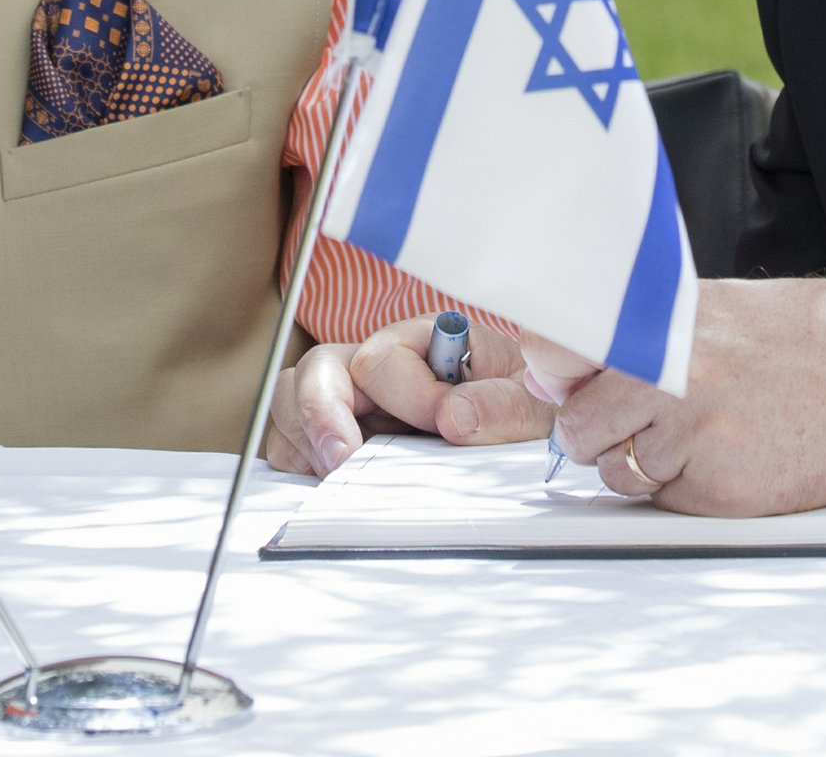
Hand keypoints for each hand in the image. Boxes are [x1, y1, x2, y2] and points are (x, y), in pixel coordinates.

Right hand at [261, 313, 557, 476]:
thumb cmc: (529, 409)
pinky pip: (291, 440)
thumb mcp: (535, 405)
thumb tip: (452, 418)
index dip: (405, 395)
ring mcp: (354, 401)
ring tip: (335, 478)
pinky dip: (297, 462)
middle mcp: (382, 365)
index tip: (440, 427)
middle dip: (321, 415)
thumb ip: (502, 406)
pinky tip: (328, 485)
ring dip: (304, 440)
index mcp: (425, 341)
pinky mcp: (339, 436)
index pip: (382, 357)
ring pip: (292, 399)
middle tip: (342, 463)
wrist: (529, 433)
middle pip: (319, 369)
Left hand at [551, 275, 825, 516]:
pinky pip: (663, 500)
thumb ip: (623, 339)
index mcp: (654, 321)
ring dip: (646, 461)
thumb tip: (541, 369)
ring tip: (709, 428)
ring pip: (614, 469)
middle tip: (658, 413)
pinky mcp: (715, 484)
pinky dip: (686, 488)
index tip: (490, 399)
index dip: (531, 382)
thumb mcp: (702, 314)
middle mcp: (663, 370)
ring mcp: (689, 430)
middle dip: (602, 432)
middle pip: (576, 428)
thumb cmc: (792, 340)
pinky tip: (732, 454)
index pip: (552, 354)